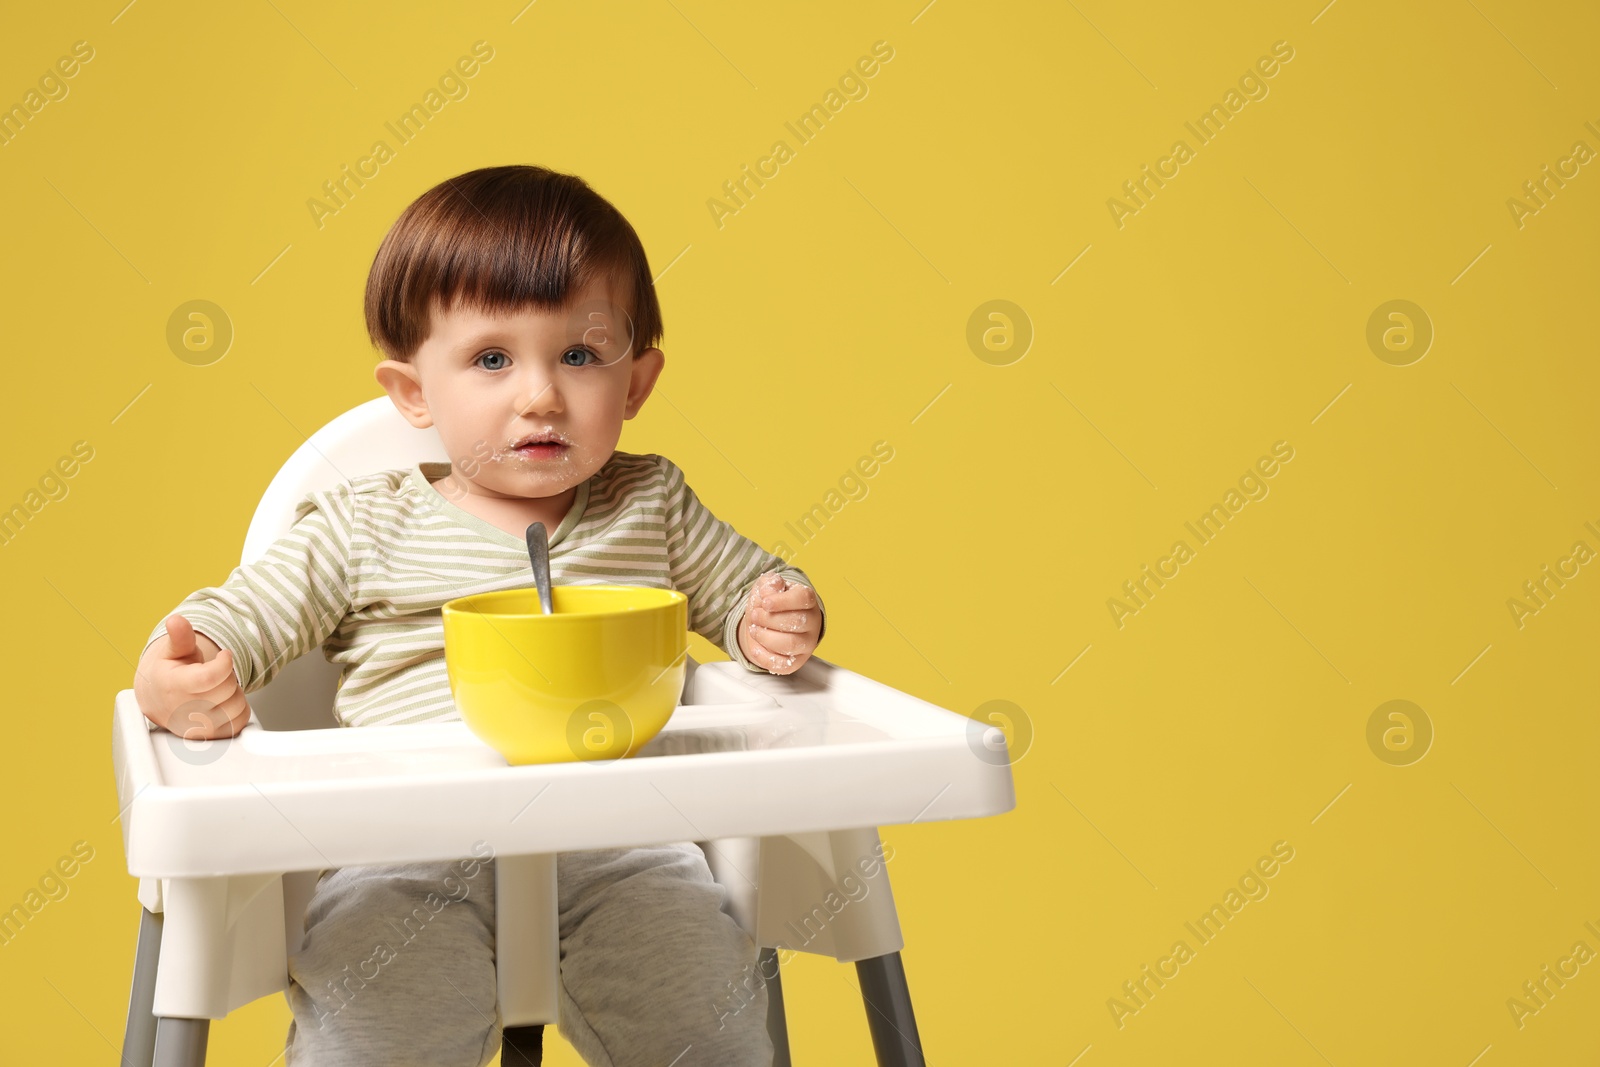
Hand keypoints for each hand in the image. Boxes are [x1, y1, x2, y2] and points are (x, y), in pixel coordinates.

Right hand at [134, 613, 252, 739]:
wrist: (158, 700)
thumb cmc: (169, 673)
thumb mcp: (173, 650)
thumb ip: (180, 636)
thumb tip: (176, 621)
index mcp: (174, 686)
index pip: (210, 678)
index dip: (224, 663)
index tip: (224, 656)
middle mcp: (184, 711)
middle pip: (228, 689)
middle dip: (228, 676)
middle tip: (215, 674)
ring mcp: (197, 728)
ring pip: (238, 706)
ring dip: (234, 693)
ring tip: (217, 689)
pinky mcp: (209, 737)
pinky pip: (241, 722)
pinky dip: (239, 710)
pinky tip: (223, 702)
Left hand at [737, 572, 821, 674]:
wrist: (769, 623)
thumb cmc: (772, 603)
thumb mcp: (768, 587)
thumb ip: (769, 584)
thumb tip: (769, 589)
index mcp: (808, 600)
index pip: (803, 598)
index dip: (783, 601)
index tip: (765, 602)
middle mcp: (812, 622)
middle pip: (796, 622)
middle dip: (769, 619)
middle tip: (755, 615)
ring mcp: (806, 644)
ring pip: (790, 644)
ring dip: (766, 637)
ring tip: (754, 629)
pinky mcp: (796, 662)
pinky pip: (783, 665)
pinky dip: (765, 657)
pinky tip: (755, 647)